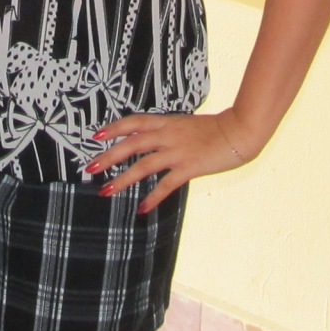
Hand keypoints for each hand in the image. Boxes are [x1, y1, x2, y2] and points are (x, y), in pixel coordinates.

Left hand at [87, 108, 256, 212]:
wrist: (239, 131)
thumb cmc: (216, 128)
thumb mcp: (187, 124)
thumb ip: (169, 130)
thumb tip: (152, 139)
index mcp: (167, 122)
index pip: (134, 122)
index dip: (114, 128)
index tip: (96, 136)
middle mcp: (168, 135)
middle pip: (132, 144)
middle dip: (109, 156)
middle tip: (90, 168)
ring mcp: (178, 151)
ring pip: (144, 165)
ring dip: (123, 179)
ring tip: (106, 191)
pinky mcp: (190, 167)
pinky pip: (166, 184)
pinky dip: (153, 197)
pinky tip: (141, 208)